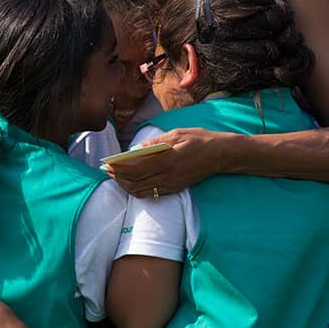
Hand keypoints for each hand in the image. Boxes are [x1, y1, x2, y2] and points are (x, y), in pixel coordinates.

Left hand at [106, 128, 233, 197]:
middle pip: (136, 183)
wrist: (221, 155)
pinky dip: (138, 190)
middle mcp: (168, 176)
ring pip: (142, 192)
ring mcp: (172, 185)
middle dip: (118, 179)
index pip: (136, 169)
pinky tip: (132, 183)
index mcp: (167, 160)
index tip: (108, 165)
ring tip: (116, 177)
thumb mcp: (177, 134)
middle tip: (108, 171)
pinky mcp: (176, 189)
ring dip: (126, 186)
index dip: (119, 169)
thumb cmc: (199, 139)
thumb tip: (136, 149)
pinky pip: (153, 194)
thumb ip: (155, 143)